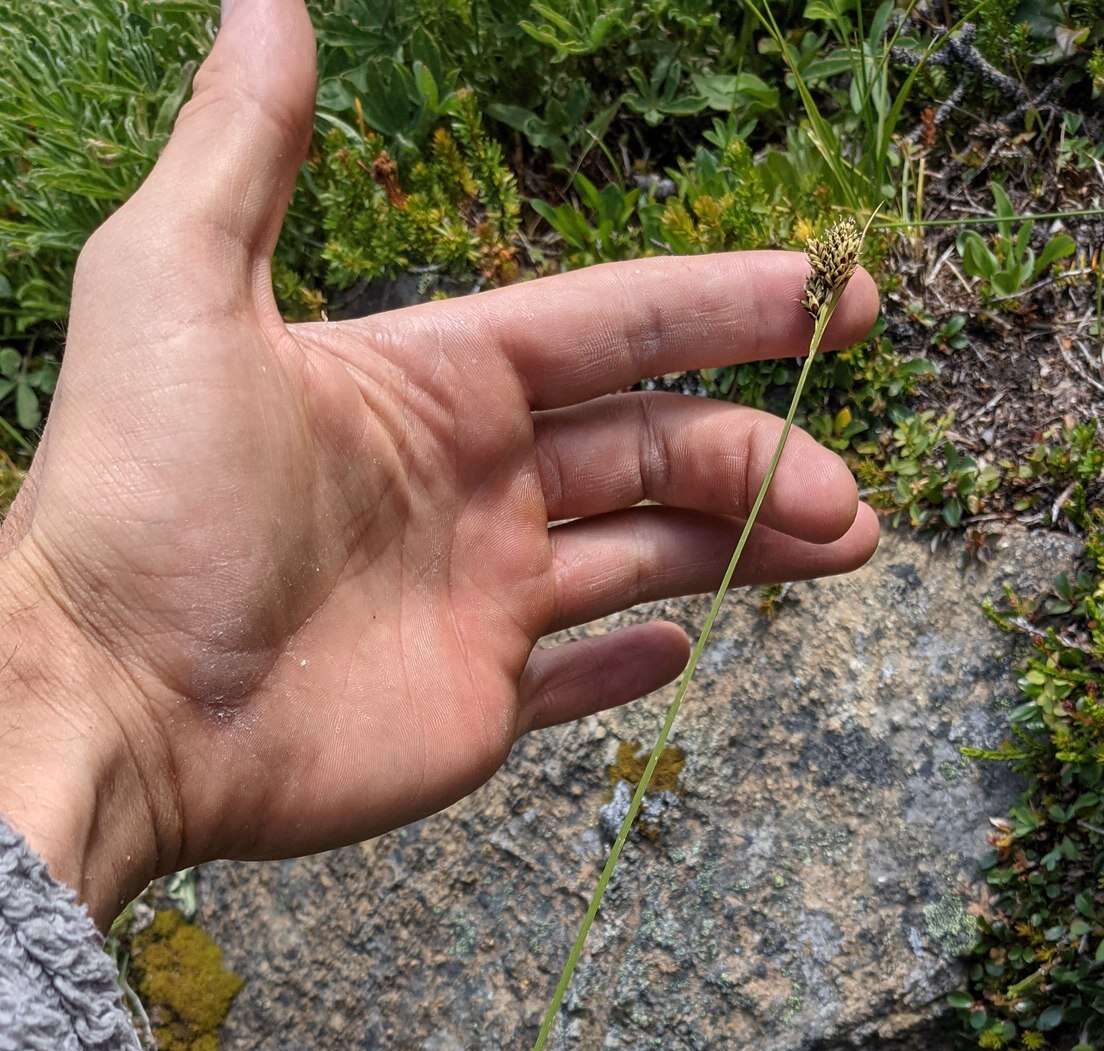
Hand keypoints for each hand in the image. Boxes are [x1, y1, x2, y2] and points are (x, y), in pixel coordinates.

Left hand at [0, 0, 877, 929]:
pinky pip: (576, 680)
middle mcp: (471, 485)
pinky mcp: (475, 705)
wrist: (114, 701)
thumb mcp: (176, 289)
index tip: (831, 296)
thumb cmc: (145, 498)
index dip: (722, 309)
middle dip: (759, 454)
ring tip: (843, 543)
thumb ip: (243, 149)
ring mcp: (478, 599)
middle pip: (651, 449)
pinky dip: (634, 665)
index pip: (612, 329)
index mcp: (432, 382)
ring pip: (646, 556)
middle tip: (845, 492)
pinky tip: (691, 643)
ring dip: (745, 546)